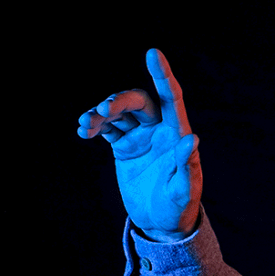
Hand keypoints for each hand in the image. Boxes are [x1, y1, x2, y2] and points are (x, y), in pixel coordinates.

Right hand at [78, 49, 200, 240]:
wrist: (160, 223)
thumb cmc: (179, 208)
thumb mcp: (184, 191)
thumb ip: (187, 166)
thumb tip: (191, 138)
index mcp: (177, 135)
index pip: (172, 98)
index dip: (163, 75)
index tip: (153, 52)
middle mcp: (159, 131)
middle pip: (139, 101)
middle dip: (120, 101)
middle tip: (103, 112)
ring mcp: (140, 137)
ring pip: (119, 113)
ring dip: (101, 113)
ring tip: (86, 124)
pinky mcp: (124, 146)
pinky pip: (107, 128)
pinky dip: (94, 125)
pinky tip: (83, 131)